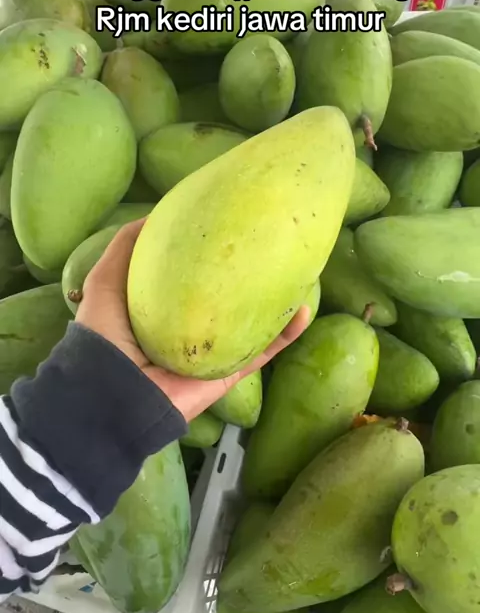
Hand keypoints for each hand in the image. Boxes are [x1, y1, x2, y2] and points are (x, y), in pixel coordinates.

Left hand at [76, 220, 310, 421]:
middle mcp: (189, 328)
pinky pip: (262, 353)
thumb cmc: (106, 337)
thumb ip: (125, 249)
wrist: (114, 397)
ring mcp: (211, 352)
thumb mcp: (106, 282)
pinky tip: (304, 311)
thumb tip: (154, 215)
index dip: (210, 251)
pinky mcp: (227, 372)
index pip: (192, 274)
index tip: (231, 221)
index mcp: (162, 307)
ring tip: (300, 274)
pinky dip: (286, 335)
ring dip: (276, 302)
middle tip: (271, 244)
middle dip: (249, 274)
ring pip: (252, 323)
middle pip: (227, 297)